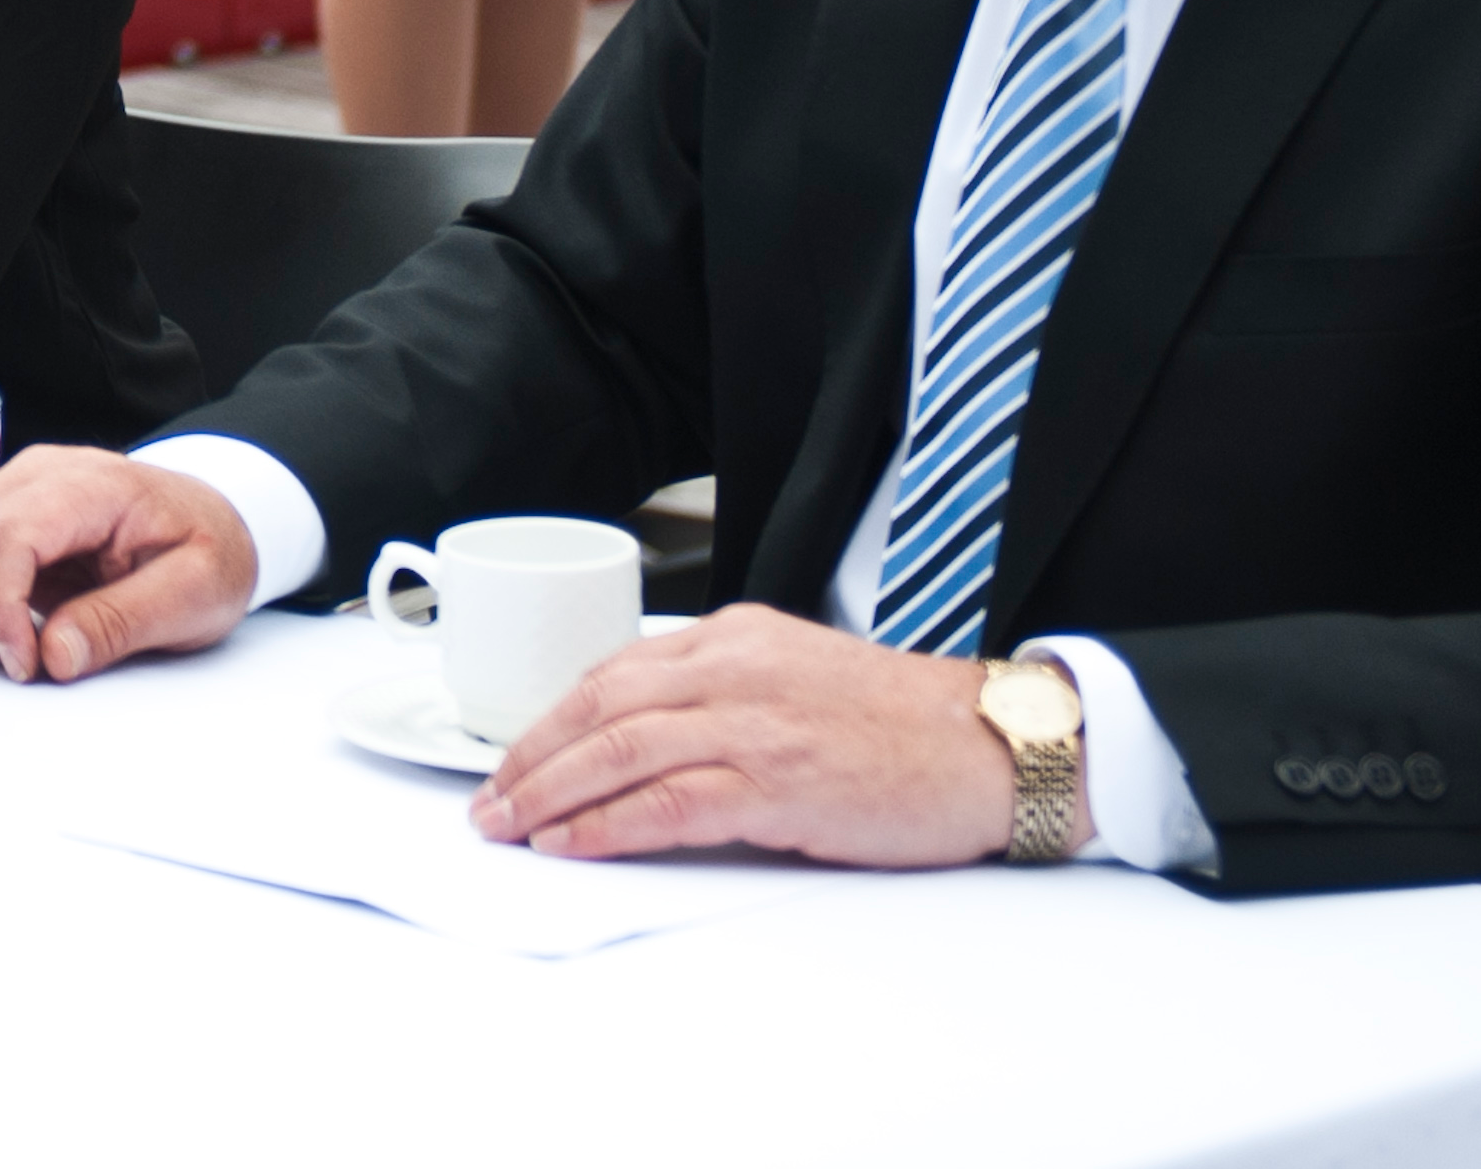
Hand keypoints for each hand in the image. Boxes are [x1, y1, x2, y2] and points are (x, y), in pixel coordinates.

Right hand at [0, 445, 262, 680]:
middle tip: (18, 666)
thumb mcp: (192, 597)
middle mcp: (49, 474)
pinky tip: (17, 630)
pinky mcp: (21, 514)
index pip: (18, 533)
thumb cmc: (212, 554)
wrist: (221, 525)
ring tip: (25, 651)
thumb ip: (121, 623)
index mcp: (95, 485)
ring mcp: (29, 488)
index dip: (3, 601)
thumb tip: (52, 655)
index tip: (22, 661)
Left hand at [468, 604, 1015, 866]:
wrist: (992, 743)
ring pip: (620, 750)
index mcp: (734, 638)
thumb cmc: (904, 723)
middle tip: (487, 802)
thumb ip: (725, 693)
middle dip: (531, 759)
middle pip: (599, 707)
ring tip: (509, 828)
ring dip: (550, 794)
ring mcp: (755, 722)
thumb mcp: (797, 677)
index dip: (552, 721)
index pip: (613, 673)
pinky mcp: (780, 781)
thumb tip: (649, 740)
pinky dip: (609, 824)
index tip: (515, 759)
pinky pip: (671, 802)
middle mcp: (733, 668)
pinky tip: (573, 843)